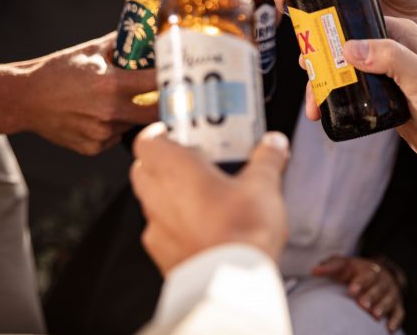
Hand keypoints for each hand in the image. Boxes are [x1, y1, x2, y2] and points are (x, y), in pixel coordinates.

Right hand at [14, 32, 157, 154]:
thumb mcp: (91, 50)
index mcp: (112, 84)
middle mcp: (110, 112)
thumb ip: (121, 44)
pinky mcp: (93, 147)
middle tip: (167, 95)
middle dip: (164, 103)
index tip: (179, 76)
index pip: (157, 83)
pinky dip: (114, 127)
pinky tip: (99, 115)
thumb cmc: (58, 71)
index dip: (171, 79)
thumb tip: (146, 33)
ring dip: (133, 114)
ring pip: (133, 124)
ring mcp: (102, 133)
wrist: (25, 98)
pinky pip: (115, 137)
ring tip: (117, 100)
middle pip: (156, 112)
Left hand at [131, 124, 289, 273]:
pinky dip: (173, 226)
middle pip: (142, 170)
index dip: (157, 134)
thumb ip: (267, 159)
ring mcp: (156, 228)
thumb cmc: (242, 229)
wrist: (233, 282)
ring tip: (196, 197)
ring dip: (166, 195)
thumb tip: (274, 143)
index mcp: (175, 168)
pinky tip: (197, 229)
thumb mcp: (263, 185)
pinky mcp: (161, 255)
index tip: (173, 132)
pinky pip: (160, 232)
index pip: (146, 141)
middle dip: (159, 162)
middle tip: (187, 161)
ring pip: (150, 202)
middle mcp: (157, 196)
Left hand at [313, 255, 404, 331]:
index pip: (366, 275)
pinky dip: (396, 320)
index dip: (360, 282)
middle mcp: (382, 281)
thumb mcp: (343, 264)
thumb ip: (330, 266)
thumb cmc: (355, 271)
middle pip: (379, 287)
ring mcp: (391, 292)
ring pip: (390, 299)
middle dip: (372, 295)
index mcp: (369, 270)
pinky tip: (390, 329)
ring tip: (375, 315)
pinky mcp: (397, 304)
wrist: (380, 272)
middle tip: (363, 305)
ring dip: (383, 307)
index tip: (352, 290)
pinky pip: (400, 312)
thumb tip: (314, 270)